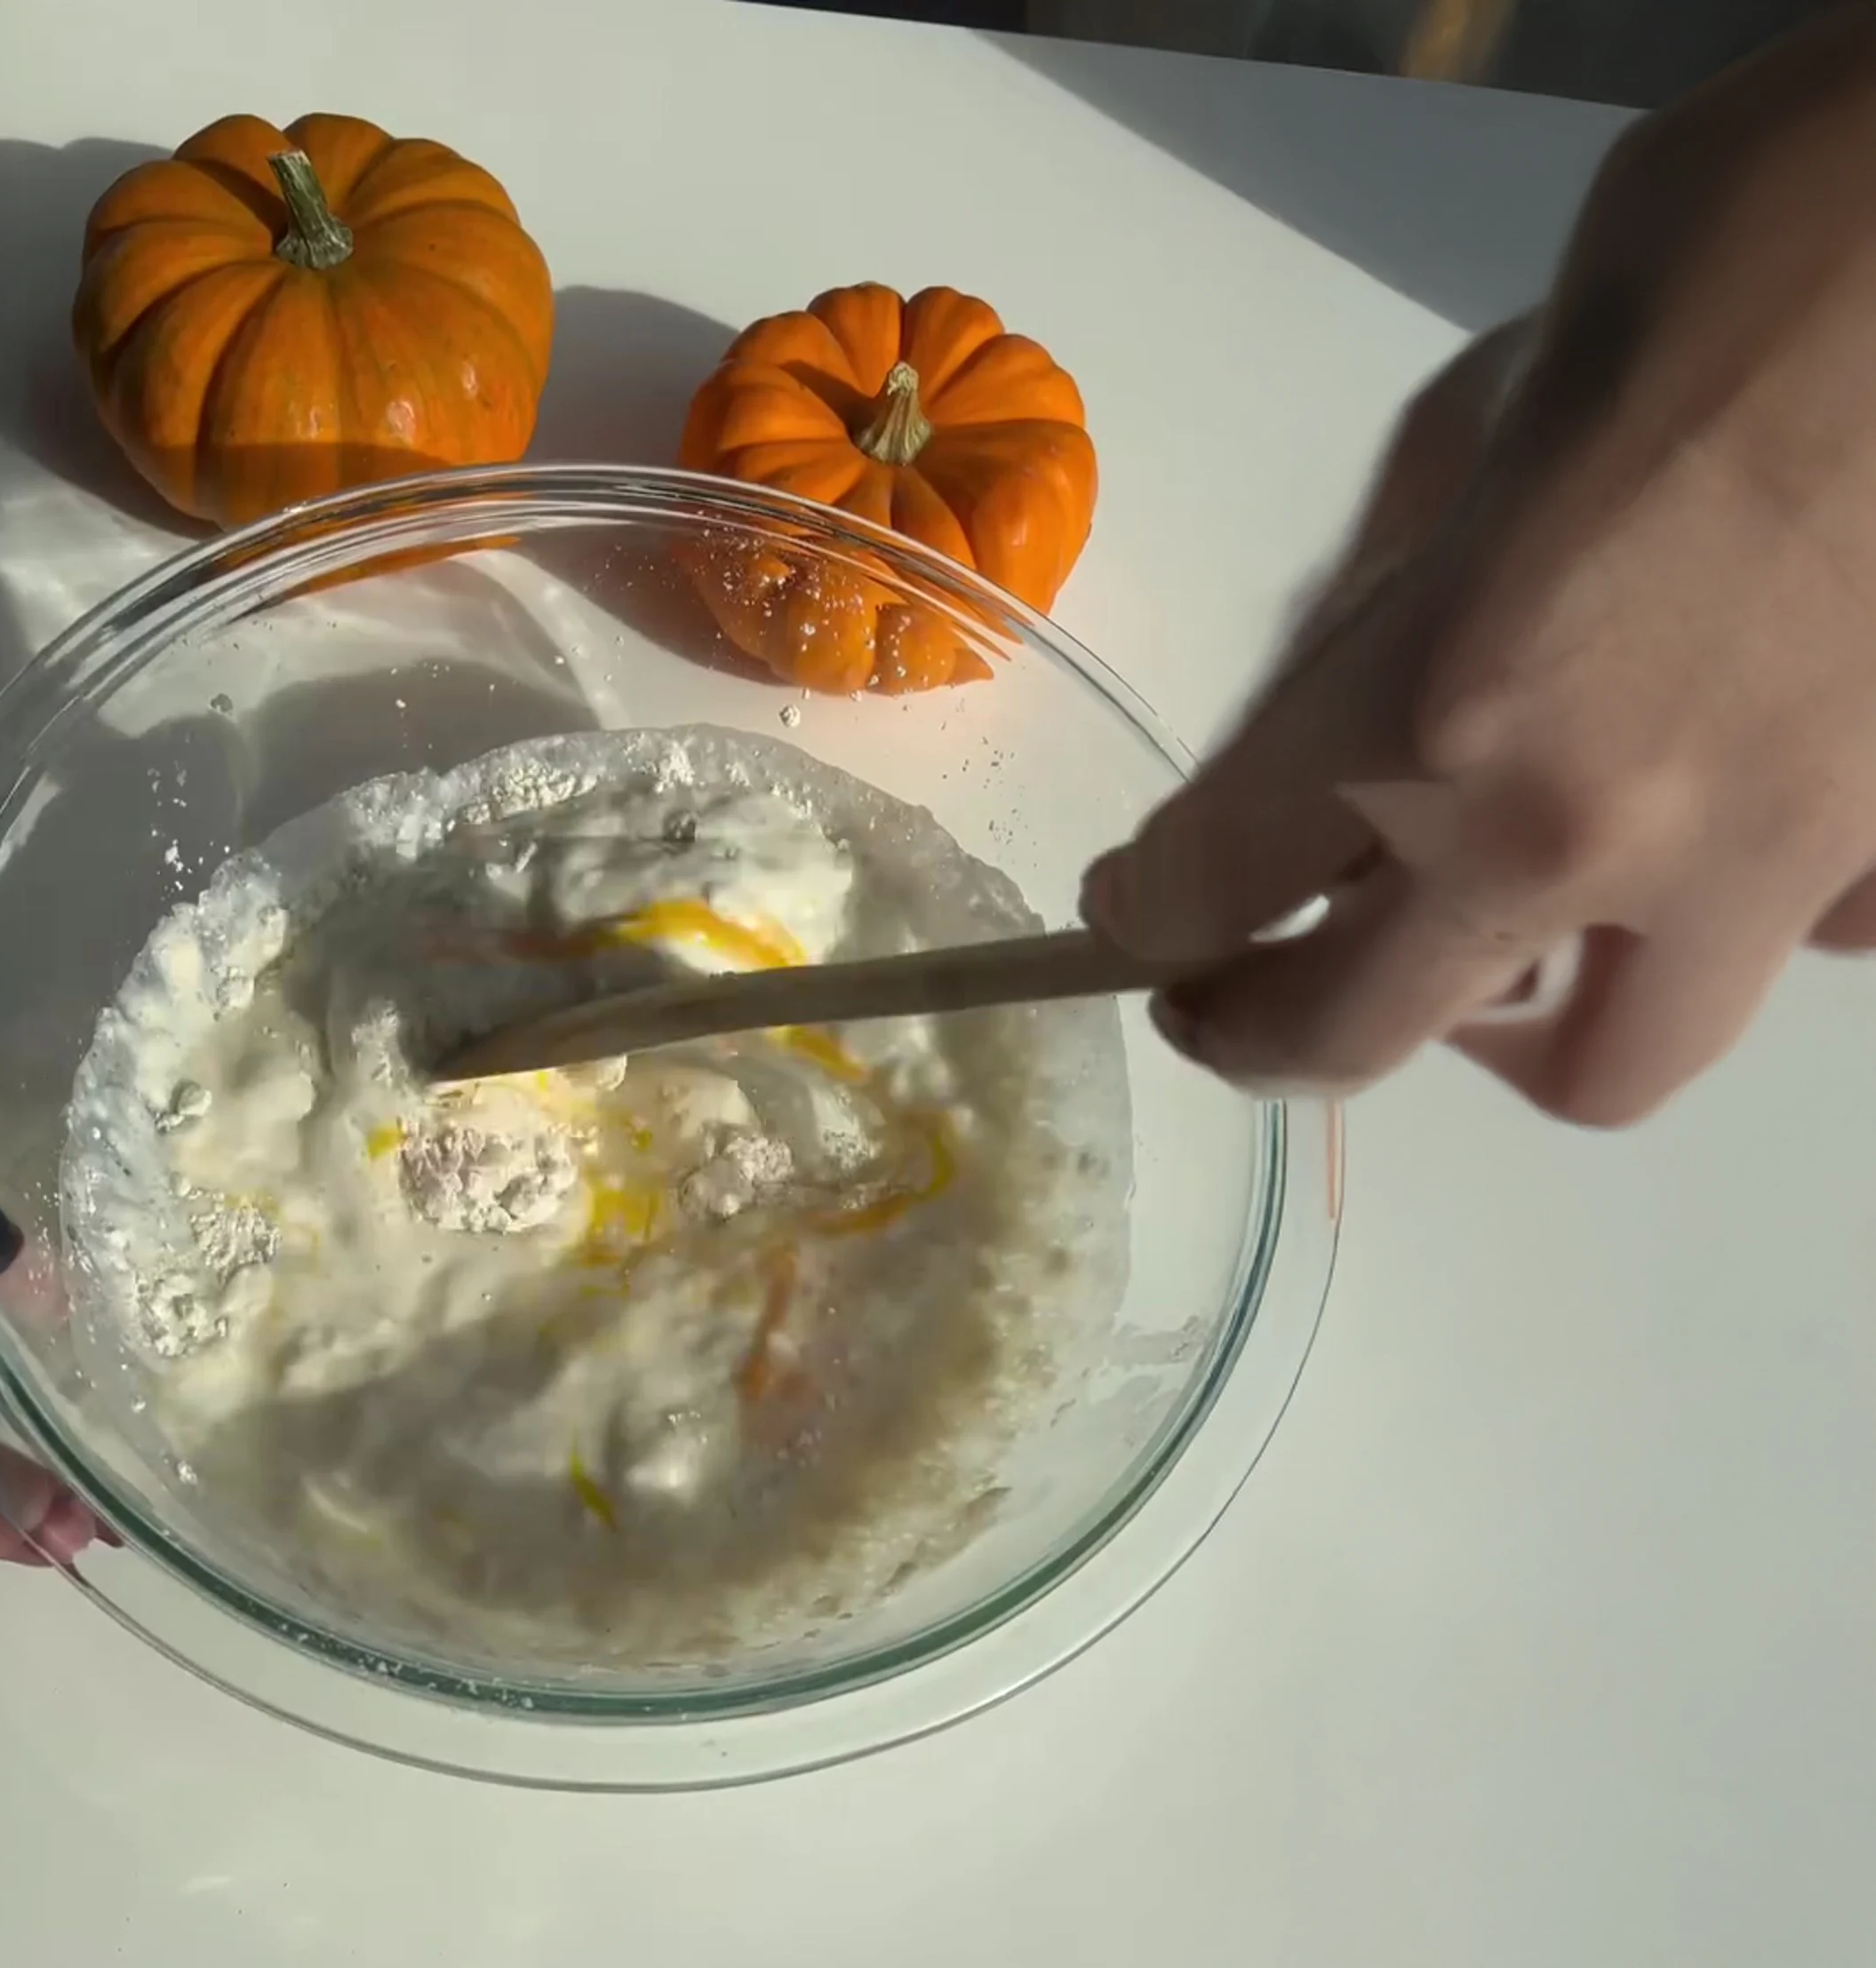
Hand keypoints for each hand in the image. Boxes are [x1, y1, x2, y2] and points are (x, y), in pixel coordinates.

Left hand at [1083, 8, 1875, 1123]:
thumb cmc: (1737, 248)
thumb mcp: (1476, 412)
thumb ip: (1382, 595)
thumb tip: (1321, 702)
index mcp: (1436, 705)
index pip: (1216, 882)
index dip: (1147, 910)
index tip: (1134, 911)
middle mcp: (1585, 831)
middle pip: (1357, 1037)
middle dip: (1262, 1029)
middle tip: (1231, 995)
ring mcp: (1766, 869)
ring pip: (1601, 1063)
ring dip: (1504, 1022)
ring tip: (1485, 937)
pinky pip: (1789, 958)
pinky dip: (1725, 925)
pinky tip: (1711, 829)